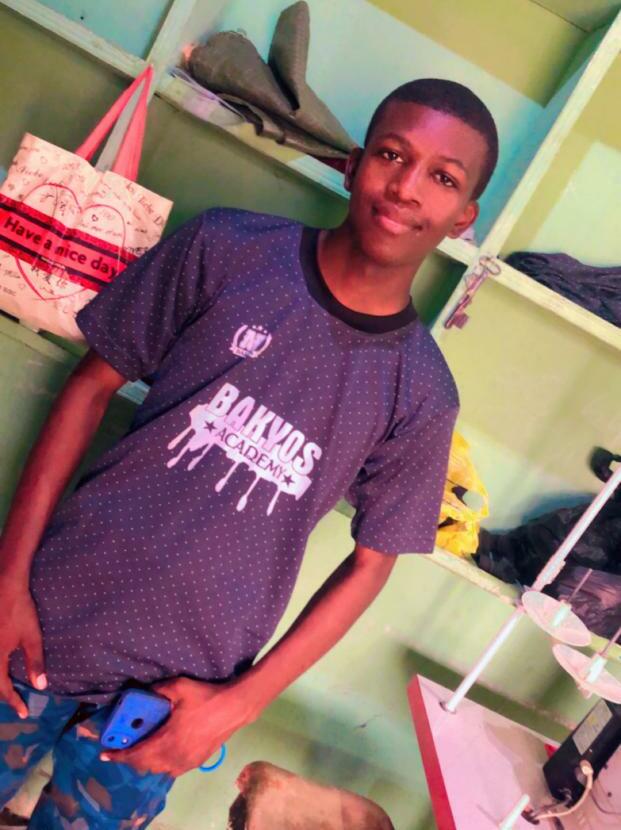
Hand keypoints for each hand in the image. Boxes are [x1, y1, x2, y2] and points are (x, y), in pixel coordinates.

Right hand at [0, 575, 46, 717]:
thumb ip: (35, 662)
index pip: (2, 688)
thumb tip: (41, 686)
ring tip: (7, 689)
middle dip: (2, 695)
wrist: (4, 585)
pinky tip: (1, 668)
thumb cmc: (19, 611)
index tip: (23, 713)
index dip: (13, 701)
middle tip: (14, 704)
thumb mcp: (32, 636)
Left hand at [100, 675, 259, 776]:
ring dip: (146, 763)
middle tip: (124, 748)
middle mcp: (174, 756)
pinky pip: (171, 770)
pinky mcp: (195, 762)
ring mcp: (186, 762)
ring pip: (158, 770)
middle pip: (144, 766)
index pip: (136, 755)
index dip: (119, 756)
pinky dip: (161, 764)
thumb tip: (144, 692)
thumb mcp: (178, 687)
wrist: (234, 708)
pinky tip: (163, 752)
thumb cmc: (205, 697)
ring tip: (142, 750)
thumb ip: (158, 690)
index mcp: (167, 739)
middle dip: (130, 759)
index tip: (105, 754)